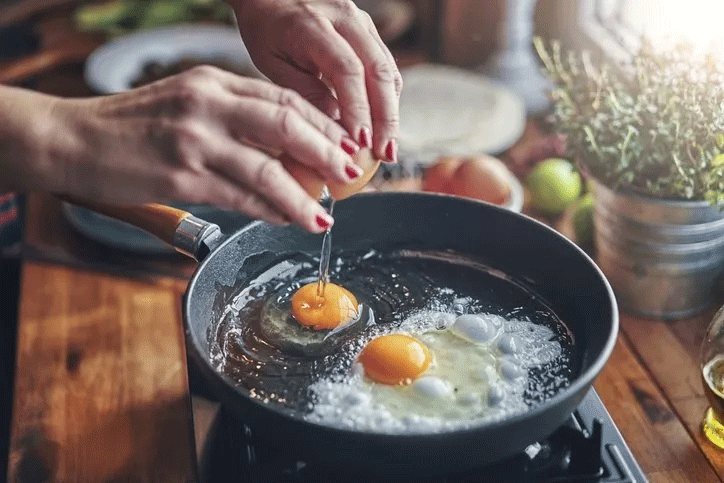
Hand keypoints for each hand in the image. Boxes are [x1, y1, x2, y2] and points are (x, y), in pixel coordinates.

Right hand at [0, 67, 363, 232]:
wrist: (73, 139)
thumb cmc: (133, 126)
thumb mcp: (187, 104)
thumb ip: (233, 119)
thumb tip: (285, 153)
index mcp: (213, 82)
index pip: (283, 98)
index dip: (322, 124)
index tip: (344, 145)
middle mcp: (207, 104)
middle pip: (286, 125)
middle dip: (327, 152)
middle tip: (349, 175)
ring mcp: (194, 140)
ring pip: (268, 169)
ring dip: (303, 196)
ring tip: (324, 215)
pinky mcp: (181, 177)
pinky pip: (240, 197)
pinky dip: (269, 210)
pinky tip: (286, 219)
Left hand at [232, 0, 402, 161]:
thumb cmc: (266, 30)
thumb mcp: (272, 63)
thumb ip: (304, 92)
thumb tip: (336, 129)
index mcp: (312, 25)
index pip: (347, 69)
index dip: (358, 108)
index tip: (360, 142)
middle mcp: (345, 18)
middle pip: (377, 70)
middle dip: (385, 117)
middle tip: (385, 153)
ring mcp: (362, 22)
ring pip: (388, 70)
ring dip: (391, 112)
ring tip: (388, 148)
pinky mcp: (369, 32)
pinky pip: (386, 68)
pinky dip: (387, 100)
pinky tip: (382, 127)